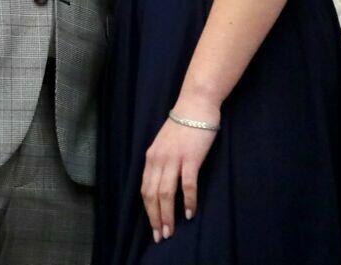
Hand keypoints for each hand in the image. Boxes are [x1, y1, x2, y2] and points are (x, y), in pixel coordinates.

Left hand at [141, 105, 218, 242]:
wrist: (195, 105)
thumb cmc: (182, 125)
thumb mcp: (164, 144)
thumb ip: (161, 162)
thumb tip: (161, 183)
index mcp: (151, 157)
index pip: (145, 189)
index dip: (148, 210)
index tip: (153, 226)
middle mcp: (158, 159)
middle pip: (152, 195)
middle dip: (155, 218)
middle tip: (160, 235)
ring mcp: (173, 159)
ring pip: (166, 193)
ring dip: (168, 215)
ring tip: (171, 230)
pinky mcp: (190, 158)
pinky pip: (187, 185)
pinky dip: (188, 201)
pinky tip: (190, 213)